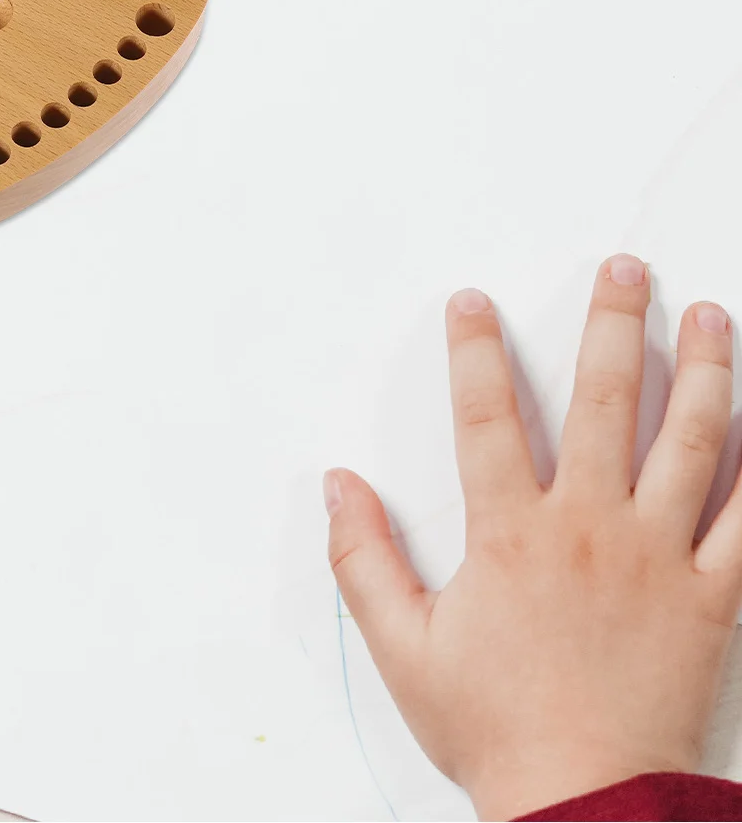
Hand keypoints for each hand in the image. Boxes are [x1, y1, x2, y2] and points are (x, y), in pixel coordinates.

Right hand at [327, 256, 741, 819]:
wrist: (588, 807)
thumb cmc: (498, 730)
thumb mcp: (403, 647)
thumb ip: (362, 560)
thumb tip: (337, 487)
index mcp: (513, 534)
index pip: (487, 416)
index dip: (475, 352)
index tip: (474, 302)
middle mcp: (591, 528)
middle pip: (605, 402)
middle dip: (613, 325)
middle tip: (626, 271)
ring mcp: (661, 558)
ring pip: (691, 443)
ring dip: (703, 371)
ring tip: (712, 318)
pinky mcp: (713, 597)